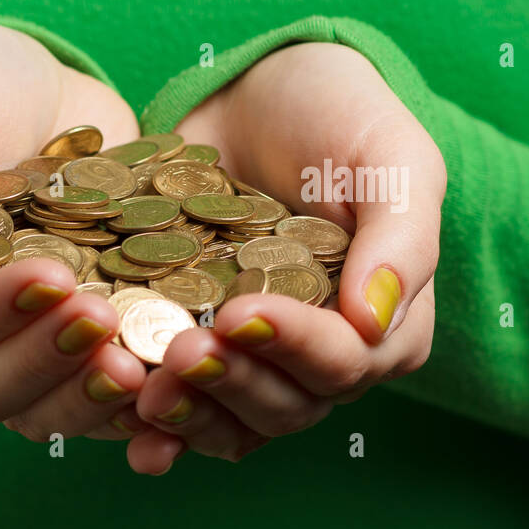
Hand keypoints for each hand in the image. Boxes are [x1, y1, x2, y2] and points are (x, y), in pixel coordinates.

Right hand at [0, 20, 148, 441]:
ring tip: (142, 364)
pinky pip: (99, 408)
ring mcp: (18, 355)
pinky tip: (174, 402)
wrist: (31, 96)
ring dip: (90, 397)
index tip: (52, 275)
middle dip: (48, 362)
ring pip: (43, 412)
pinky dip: (134, 415)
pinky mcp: (76, 354)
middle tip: (106, 319)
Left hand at [124, 42, 443, 473]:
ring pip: (231, 424)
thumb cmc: (334, 118)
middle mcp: (316, 359)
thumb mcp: (388, 159)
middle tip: (179, 351)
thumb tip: (374, 323)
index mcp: (381, 324)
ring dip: (191, 418)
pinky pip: (184, 416)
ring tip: (147, 393)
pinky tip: (128, 428)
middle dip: (231, 383)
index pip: (344, 361)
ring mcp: (252, 365)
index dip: (293, 345)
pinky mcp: (193, 358)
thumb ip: (400, 238)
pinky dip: (159, 431)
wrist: (248, 97)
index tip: (240, 312)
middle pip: (283, 406)